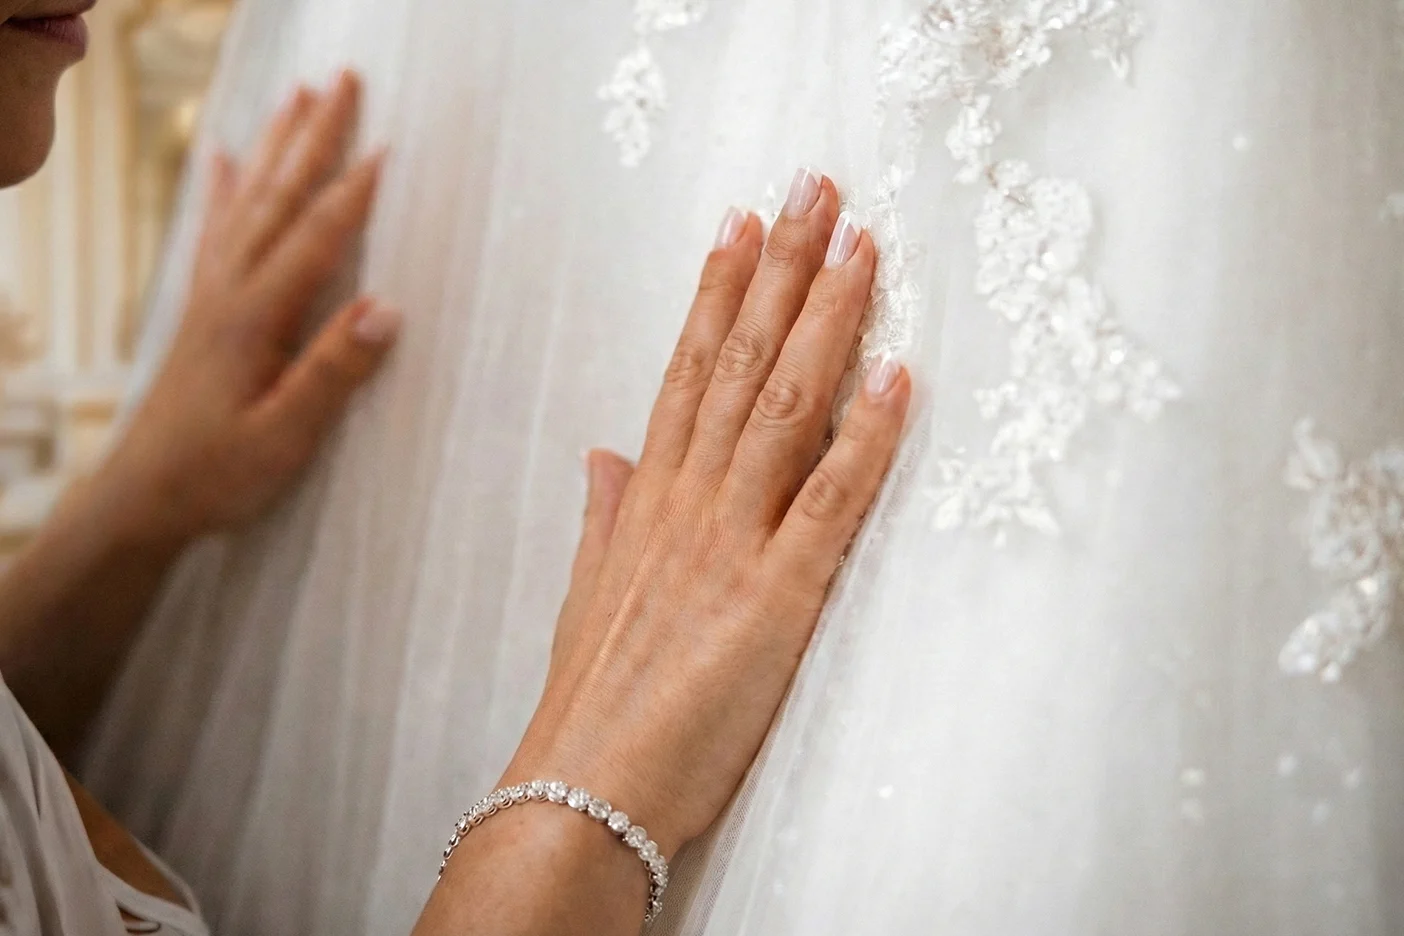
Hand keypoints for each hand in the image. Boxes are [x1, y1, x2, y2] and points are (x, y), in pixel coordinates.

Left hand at [104, 69, 397, 546]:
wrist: (142, 498)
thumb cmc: (217, 475)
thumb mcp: (285, 436)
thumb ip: (334, 373)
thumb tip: (389, 309)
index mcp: (256, 319)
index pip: (317, 240)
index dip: (354, 192)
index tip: (388, 144)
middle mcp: (230, 293)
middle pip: (280, 199)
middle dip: (314, 137)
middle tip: (343, 81)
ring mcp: (212, 297)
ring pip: (248, 203)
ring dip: (277, 146)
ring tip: (299, 99)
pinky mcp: (203, 311)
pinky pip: (215, 232)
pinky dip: (224, 188)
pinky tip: (227, 158)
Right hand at [507, 169, 911, 857]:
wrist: (583, 790)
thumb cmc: (591, 698)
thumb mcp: (591, 591)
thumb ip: (605, 515)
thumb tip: (605, 454)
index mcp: (648, 501)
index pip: (686, 372)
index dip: (717, 294)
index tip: (739, 228)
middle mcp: (686, 503)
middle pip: (737, 364)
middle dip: (779, 271)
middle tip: (813, 192)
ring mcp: (727, 544)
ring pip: (781, 409)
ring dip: (825, 322)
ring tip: (858, 247)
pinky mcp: (773, 598)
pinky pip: (826, 503)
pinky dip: (864, 438)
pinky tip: (894, 378)